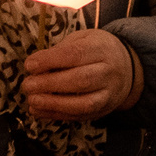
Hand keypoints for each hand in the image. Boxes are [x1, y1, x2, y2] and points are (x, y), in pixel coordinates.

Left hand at [22, 30, 142, 122]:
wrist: (127, 68)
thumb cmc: (96, 51)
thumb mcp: (82, 39)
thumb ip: (61, 50)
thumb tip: (35, 66)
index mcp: (102, 49)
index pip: (76, 54)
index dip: (51, 60)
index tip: (29, 65)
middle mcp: (109, 72)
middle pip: (81, 80)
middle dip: (50, 84)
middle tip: (27, 85)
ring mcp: (108, 94)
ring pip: (84, 103)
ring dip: (54, 104)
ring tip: (32, 101)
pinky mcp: (103, 110)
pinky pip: (80, 116)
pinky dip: (57, 115)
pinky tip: (39, 112)